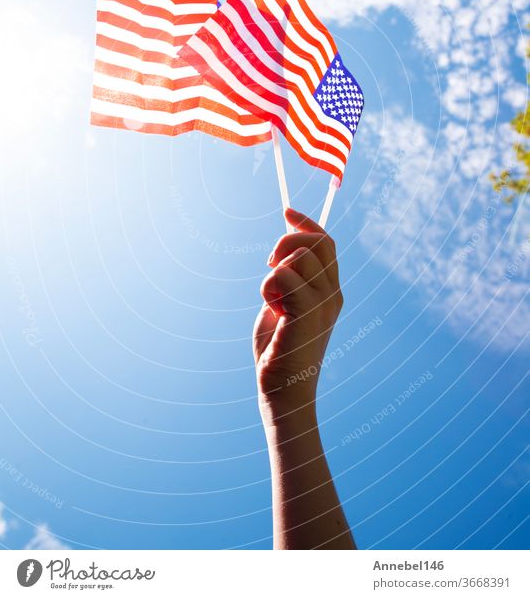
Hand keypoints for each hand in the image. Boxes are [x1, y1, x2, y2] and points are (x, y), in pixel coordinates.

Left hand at [253, 208, 342, 417]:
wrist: (283, 389)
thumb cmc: (279, 348)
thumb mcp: (284, 303)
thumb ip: (288, 276)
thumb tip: (284, 242)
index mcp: (330, 290)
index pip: (326, 243)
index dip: (307, 223)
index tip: (287, 211)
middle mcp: (333, 294)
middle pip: (316, 242)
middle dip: (287, 241)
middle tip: (269, 264)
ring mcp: (323, 303)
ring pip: (298, 258)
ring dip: (273, 272)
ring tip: (271, 299)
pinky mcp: (307, 313)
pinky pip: (282, 277)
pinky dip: (268, 287)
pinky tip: (271, 309)